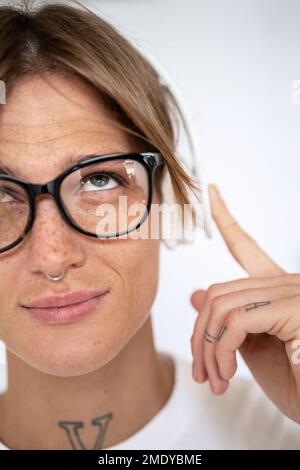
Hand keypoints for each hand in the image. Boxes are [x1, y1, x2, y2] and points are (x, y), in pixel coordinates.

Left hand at [190, 184, 299, 423]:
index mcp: (276, 288)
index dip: (227, 219)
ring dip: (209, 349)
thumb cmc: (294, 382)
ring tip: (214, 380)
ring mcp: (293, 291)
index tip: (212, 193)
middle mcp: (287, 282)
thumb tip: (196, 294)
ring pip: (221, 305)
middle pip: (217, 291)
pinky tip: (226, 374)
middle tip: (200, 372)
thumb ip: (227, 322)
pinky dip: (222, 351)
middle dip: (200, 335)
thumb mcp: (252, 350)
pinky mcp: (295, 307)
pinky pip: (236, 321)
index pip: (245, 246)